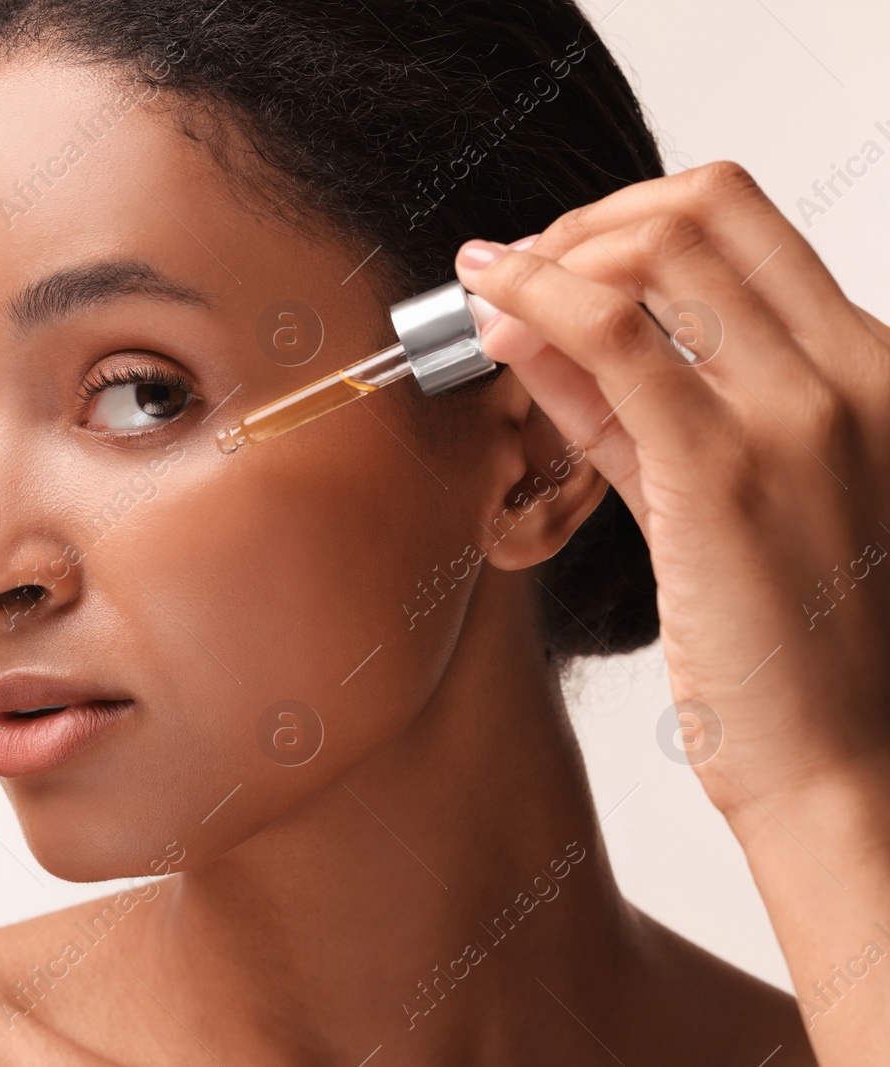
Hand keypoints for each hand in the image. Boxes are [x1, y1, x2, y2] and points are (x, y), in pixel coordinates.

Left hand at [453, 160, 889, 818]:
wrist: (849, 764)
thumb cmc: (793, 644)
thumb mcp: (716, 495)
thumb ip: (634, 407)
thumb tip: (540, 329)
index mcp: (871, 367)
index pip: (742, 220)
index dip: (629, 216)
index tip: (560, 256)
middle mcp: (853, 371)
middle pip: (701, 208)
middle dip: (583, 221)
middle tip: (515, 270)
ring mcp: (798, 413)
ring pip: (656, 248)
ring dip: (551, 253)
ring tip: (489, 293)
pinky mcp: (724, 470)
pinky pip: (612, 333)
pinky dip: (536, 300)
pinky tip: (489, 312)